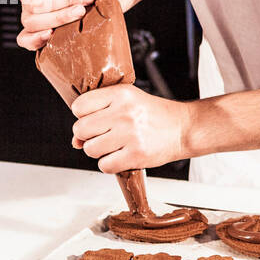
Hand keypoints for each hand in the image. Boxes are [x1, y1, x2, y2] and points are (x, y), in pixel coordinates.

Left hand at [70, 84, 192, 172]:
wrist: (184, 128)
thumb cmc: (154, 115)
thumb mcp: (128, 102)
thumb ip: (99, 114)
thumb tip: (75, 141)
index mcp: (121, 94)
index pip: (79, 106)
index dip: (83, 116)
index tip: (96, 119)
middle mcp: (124, 113)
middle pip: (80, 130)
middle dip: (88, 136)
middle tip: (104, 135)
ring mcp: (130, 135)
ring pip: (90, 150)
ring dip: (99, 152)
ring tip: (116, 146)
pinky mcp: (136, 155)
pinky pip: (105, 165)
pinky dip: (110, 165)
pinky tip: (122, 156)